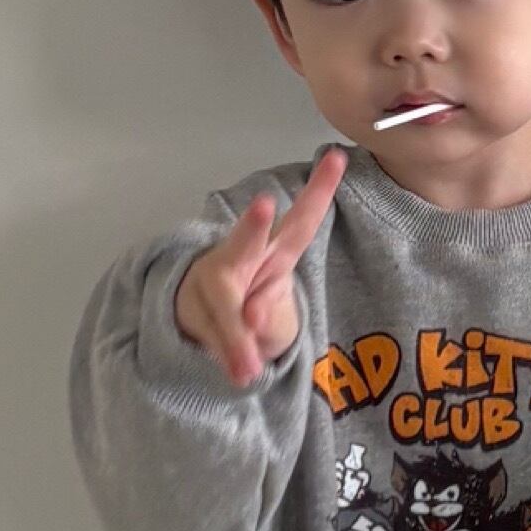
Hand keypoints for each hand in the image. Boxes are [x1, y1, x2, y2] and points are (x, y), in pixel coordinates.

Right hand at [173, 149, 346, 385]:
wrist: (202, 322)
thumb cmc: (254, 305)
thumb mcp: (278, 311)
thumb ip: (272, 313)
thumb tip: (251, 317)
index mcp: (276, 251)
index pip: (302, 220)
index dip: (320, 190)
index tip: (336, 159)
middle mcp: (241, 258)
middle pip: (246, 243)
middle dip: (254, 226)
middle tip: (263, 205)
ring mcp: (213, 281)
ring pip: (222, 300)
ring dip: (236, 333)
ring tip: (249, 368)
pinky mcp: (194, 307)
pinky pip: (211, 332)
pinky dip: (228, 353)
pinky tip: (241, 371)